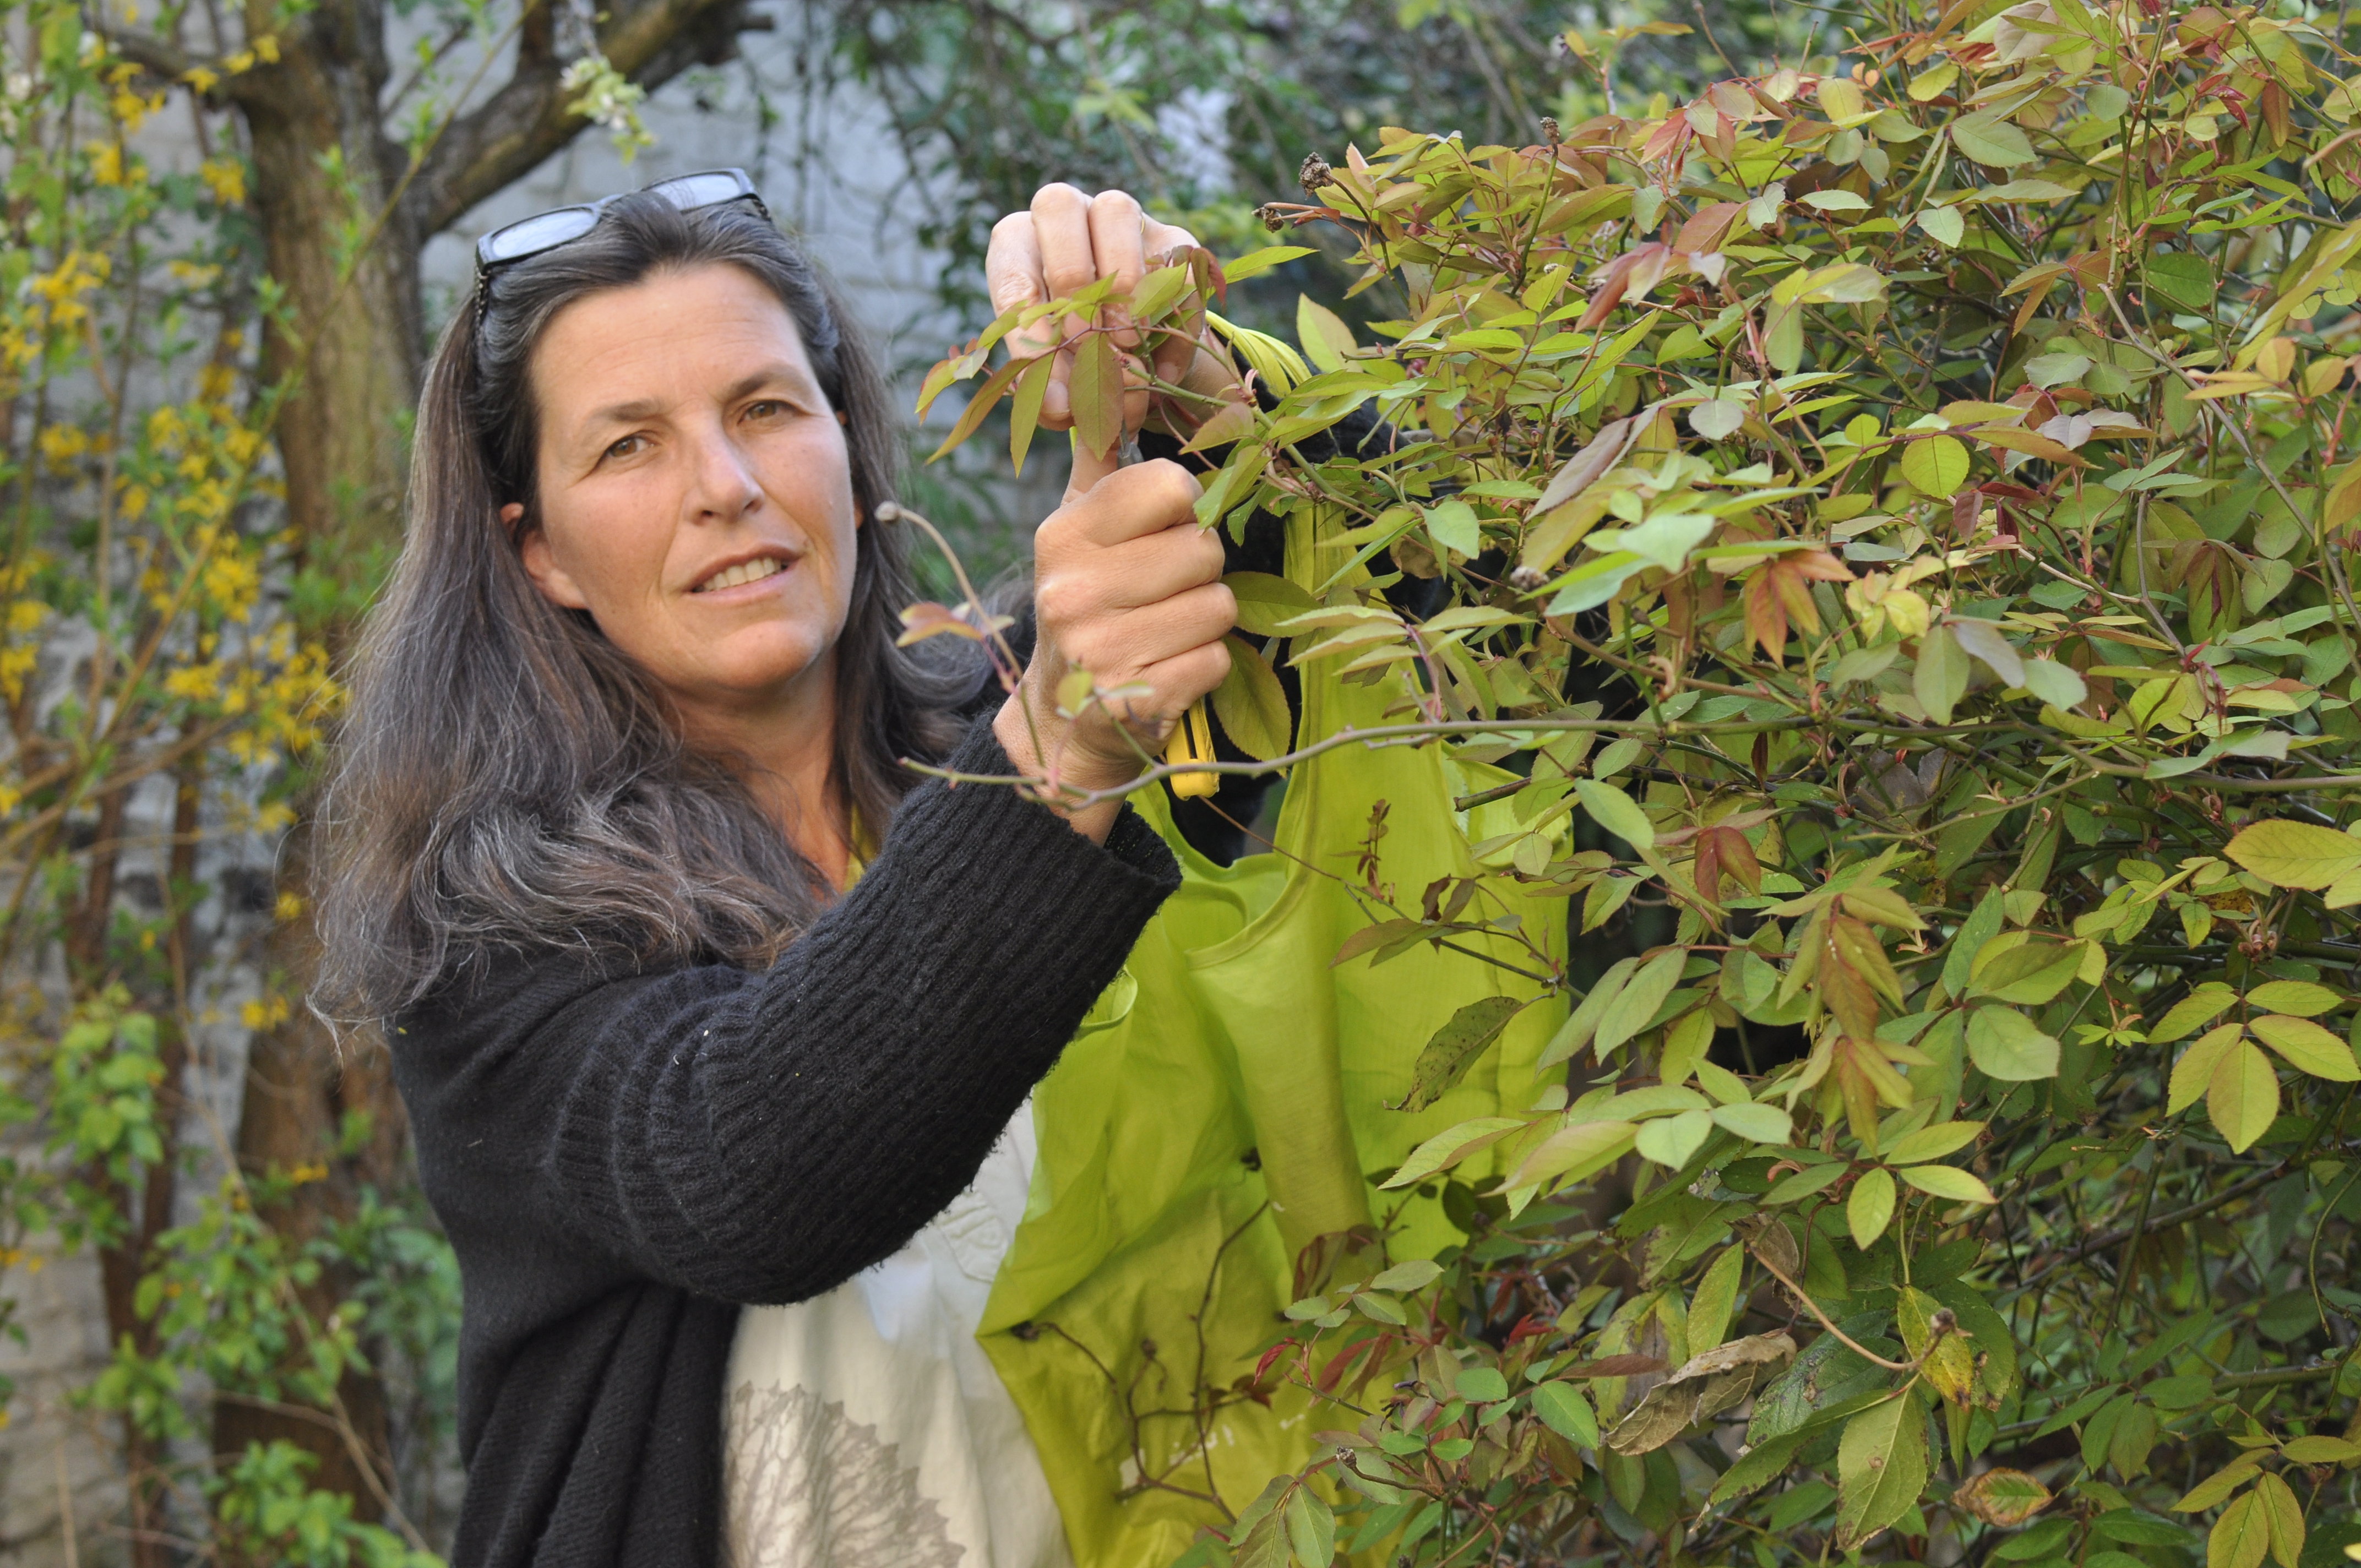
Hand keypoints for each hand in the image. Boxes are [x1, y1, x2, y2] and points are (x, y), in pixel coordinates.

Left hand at [986, 184, 1236, 496]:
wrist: (1134, 357)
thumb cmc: (1076, 356)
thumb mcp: (1055, 375)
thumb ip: (1049, 388)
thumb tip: (1060, 408)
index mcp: (1020, 246)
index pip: (1012, 273)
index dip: (1028, 327)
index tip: (1049, 377)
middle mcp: (1066, 218)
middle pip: (1056, 207)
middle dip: (1070, 283)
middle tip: (1086, 343)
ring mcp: (1122, 220)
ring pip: (1115, 211)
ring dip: (1120, 282)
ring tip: (1128, 346)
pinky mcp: (1174, 238)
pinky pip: (1174, 260)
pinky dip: (1173, 317)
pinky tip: (1163, 371)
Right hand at [994, 459, 1233, 825]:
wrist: (1062, 719)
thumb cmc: (1088, 606)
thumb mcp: (1078, 532)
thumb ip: (1100, 463)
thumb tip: (1111, 375)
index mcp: (1063, 536)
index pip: (1170, 486)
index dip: (1186, 509)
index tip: (1162, 534)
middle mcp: (1073, 590)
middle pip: (1205, 549)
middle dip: (1200, 572)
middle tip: (1163, 594)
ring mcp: (1101, 650)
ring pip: (1219, 607)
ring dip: (1206, 623)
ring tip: (1165, 633)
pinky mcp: (1135, 701)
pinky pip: (1217, 660)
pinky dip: (1205, 668)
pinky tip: (1167, 670)